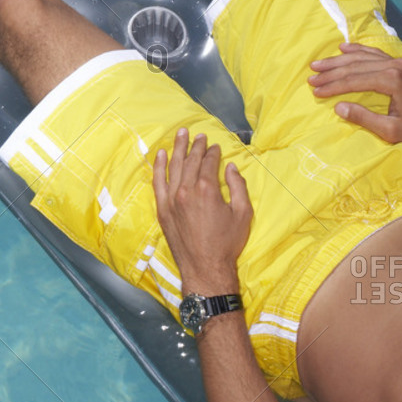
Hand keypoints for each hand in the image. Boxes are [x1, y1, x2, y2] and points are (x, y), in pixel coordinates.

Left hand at [151, 129, 251, 292]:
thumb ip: (238, 187)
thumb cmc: (226, 243)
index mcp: (207, 190)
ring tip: (180, 135)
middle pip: (190, 161)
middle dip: (195, 146)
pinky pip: (157, 182)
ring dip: (177, 149)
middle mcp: (186, 191)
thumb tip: (231, 168)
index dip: (213, 153)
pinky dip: (158, 167)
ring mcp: (171, 200)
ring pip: (173, 167)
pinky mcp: (162, 209)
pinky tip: (161, 155)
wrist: (205, 267)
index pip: (208, 163)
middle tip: (198, 135)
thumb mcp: (243, 213)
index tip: (215, 147)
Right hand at [308, 42, 401, 146]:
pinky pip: (375, 53)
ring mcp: (399, 63)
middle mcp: (394, 67)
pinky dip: (358, 50)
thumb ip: (363, 118)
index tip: (315, 91)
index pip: (354, 80)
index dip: (332, 86)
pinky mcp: (401, 64)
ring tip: (319, 64)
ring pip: (362, 57)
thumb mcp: (391, 131)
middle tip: (311, 77)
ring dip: (339, 61)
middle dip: (331, 72)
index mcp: (392, 81)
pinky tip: (344, 48)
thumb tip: (338, 107)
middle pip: (355, 66)